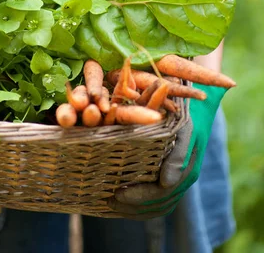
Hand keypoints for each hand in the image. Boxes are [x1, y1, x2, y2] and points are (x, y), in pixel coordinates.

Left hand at [108, 84, 226, 218]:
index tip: (116, 193)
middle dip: (133, 207)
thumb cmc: (188, 109)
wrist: (200, 98)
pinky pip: (158, 196)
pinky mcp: (172, 171)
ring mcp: (179, 176)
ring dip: (136, 209)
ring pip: (159, 205)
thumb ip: (178, 156)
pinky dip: (141, 202)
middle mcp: (183, 177)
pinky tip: (124, 196)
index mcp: (186, 169)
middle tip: (108, 202)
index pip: (160, 194)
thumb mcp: (185, 127)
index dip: (138, 197)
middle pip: (158, 205)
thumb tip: (165, 184)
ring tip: (112, 203)